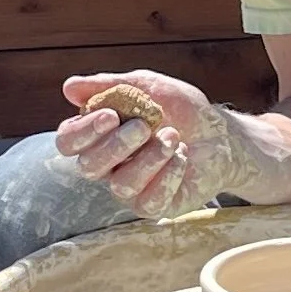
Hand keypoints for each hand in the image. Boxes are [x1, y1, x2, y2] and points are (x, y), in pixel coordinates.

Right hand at [57, 69, 241, 219]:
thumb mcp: (148, 87)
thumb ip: (110, 85)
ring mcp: (131, 189)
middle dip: (115, 145)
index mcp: (99, 136)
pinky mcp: (156, 206)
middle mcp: (109, 166)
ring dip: (150, 157)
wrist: (222, 134)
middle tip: (144, 126)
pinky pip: (148, 202)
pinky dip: (168, 175)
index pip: (69, 142)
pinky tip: (182, 156)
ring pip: (120, 185)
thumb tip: (69, 87)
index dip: (83, 131)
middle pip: (88, 167)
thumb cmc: (182, 110)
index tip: (110, 115)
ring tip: (174, 137)